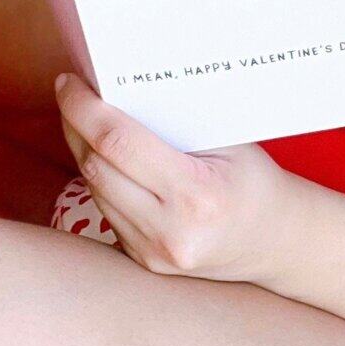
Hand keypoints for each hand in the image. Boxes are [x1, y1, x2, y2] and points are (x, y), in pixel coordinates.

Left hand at [54, 72, 293, 283]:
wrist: (274, 241)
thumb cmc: (253, 181)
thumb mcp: (229, 142)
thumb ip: (176, 120)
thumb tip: (121, 84)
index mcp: (195, 195)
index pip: (117, 143)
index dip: (84, 109)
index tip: (69, 83)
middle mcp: (169, 231)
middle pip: (95, 166)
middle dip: (76, 125)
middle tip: (73, 92)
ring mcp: (154, 253)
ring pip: (94, 189)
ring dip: (84, 152)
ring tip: (86, 120)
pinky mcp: (143, 262)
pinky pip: (106, 210)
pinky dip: (102, 180)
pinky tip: (108, 158)